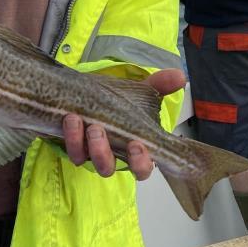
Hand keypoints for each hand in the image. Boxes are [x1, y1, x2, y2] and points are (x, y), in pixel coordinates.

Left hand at [62, 68, 185, 179]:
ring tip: (76, 119)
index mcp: (133, 148)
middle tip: (98, 130)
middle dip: (102, 153)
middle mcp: (110, 154)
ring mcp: (87, 151)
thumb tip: (180, 77)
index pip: (142, 168)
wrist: (88, 93)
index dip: (140, 162)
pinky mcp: (70, 144)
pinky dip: (68, 134)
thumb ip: (161, 85)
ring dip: (79, 141)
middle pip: (107, 169)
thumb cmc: (119, 101)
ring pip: (83, 159)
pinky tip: (68, 117)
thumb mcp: (142, 93)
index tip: (136, 145)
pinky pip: (68, 149)